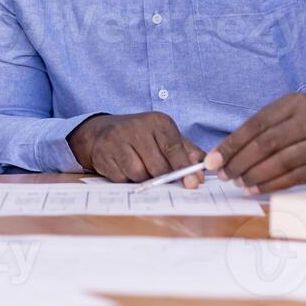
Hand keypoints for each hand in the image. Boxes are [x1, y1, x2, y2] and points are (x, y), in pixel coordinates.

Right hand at [67, 113, 205, 186]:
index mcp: (157, 122)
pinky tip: (125, 168)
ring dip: (144, 179)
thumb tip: (204, 172)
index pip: (173, 147)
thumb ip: (187, 153)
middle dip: (164, 178)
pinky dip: (127, 179)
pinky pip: (122, 178)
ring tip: (142, 169)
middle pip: (158, 166)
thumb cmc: (141, 138)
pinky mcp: (104, 154)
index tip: (193, 183)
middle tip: (166, 181)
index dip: (183, 168)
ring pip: (139, 174)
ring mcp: (118, 140)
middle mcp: (137, 128)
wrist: (102, 132)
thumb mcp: (165, 137)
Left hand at [207, 94, 305, 193]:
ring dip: (254, 175)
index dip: (232, 144)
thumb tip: (222, 154)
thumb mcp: (285, 116)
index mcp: (294, 103)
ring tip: (238, 182)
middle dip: (240, 161)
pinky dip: (270, 184)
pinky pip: (292, 177)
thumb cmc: (304, 127)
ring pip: (279, 162)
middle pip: (267, 143)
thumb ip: (258, 131)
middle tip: (223, 174)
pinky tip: (255, 188)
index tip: (213, 159)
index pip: (256, 124)